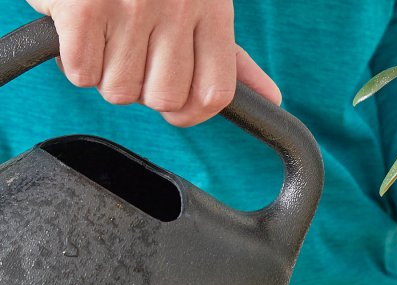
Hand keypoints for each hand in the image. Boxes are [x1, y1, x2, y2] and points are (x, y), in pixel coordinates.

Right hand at [29, 0, 280, 126]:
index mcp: (212, 11)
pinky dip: (76, 63)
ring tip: (108, 39)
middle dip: (143, 90)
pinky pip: (81, 72)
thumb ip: (233, 58)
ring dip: (106, 74)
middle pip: (163, 98)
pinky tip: (84, 35)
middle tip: (133, 58)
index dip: (192, 112)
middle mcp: (176, 8)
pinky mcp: (84, 7)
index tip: (175, 106)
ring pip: (119, 90)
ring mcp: (130, 6)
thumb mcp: (205, 5)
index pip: (214, 93)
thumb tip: (270, 98)